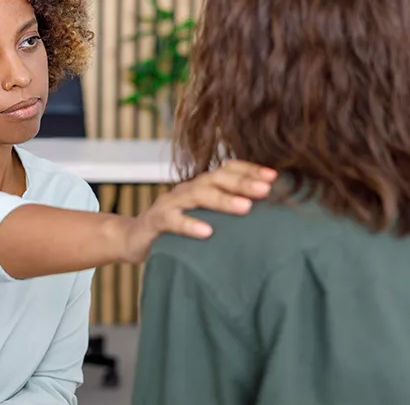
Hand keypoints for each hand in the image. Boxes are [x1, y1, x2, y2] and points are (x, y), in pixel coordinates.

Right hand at [120, 161, 276, 263]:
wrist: (134, 239)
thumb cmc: (177, 229)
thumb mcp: (205, 218)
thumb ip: (227, 213)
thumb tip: (269, 217)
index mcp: (202, 185)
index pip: (228, 169)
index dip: (250, 170)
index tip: (276, 177)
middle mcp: (188, 188)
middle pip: (217, 178)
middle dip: (243, 182)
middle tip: (267, 189)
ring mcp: (170, 202)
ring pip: (198, 195)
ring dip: (223, 200)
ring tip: (246, 207)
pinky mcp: (155, 221)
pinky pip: (172, 220)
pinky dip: (189, 224)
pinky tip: (207, 232)